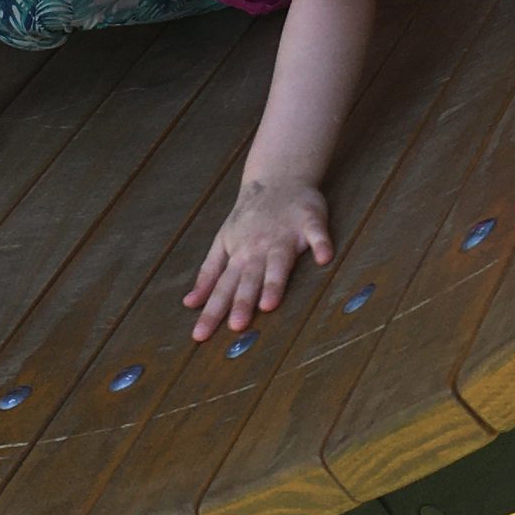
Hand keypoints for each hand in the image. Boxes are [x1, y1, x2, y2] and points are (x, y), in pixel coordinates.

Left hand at [185, 178, 332, 340]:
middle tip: (236, 326)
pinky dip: (321, 244)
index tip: (201, 335)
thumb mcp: (222, 243)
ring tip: (270, 304)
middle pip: (249, 279)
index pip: (222, 288)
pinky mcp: (309, 222)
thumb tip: (189, 303)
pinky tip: (325, 258)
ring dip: (274, 281)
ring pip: (278, 262)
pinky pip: (317, 234)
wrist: (277, 178)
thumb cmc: (248, 218)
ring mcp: (285, 235)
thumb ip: (209, 274)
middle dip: (242, 302)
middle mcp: (259, 248)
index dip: (212, 311)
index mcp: (239, 255)